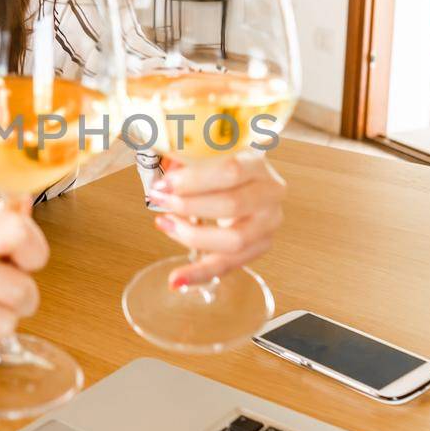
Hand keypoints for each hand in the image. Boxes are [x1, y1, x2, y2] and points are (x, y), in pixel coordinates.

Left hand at [146, 154, 285, 286]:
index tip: (163, 184)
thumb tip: (160, 173)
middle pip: (232, 205)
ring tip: (165, 224)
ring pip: (233, 241)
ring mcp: (269, 223)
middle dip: (188, 205)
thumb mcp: (206, 152)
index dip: (194, 179)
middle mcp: (270, 194)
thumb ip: (185, 157)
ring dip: (192, 236)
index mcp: (259, 164)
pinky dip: (200, 273)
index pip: (231, 171)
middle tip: (159, 200)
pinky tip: (177, 278)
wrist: (243, 181)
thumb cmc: (219, 167)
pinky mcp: (259, 246)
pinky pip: (228, 265)